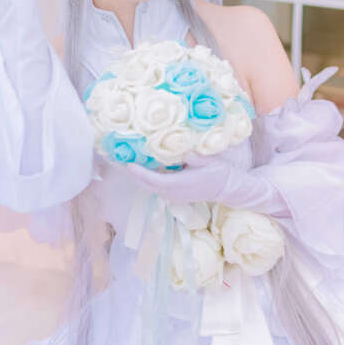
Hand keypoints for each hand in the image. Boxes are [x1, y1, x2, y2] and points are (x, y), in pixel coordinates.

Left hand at [114, 155, 232, 205]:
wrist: (228, 188)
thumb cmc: (219, 173)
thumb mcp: (207, 161)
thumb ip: (192, 156)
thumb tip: (180, 149)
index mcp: (178, 185)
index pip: (152, 179)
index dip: (138, 172)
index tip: (127, 162)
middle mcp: (171, 193)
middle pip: (145, 183)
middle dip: (130, 171)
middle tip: (115, 157)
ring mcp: (171, 195)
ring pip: (148, 185)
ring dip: (136, 173)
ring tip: (124, 158)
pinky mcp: (173, 194)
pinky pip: (154, 185)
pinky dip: (145, 176)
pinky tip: (140, 164)